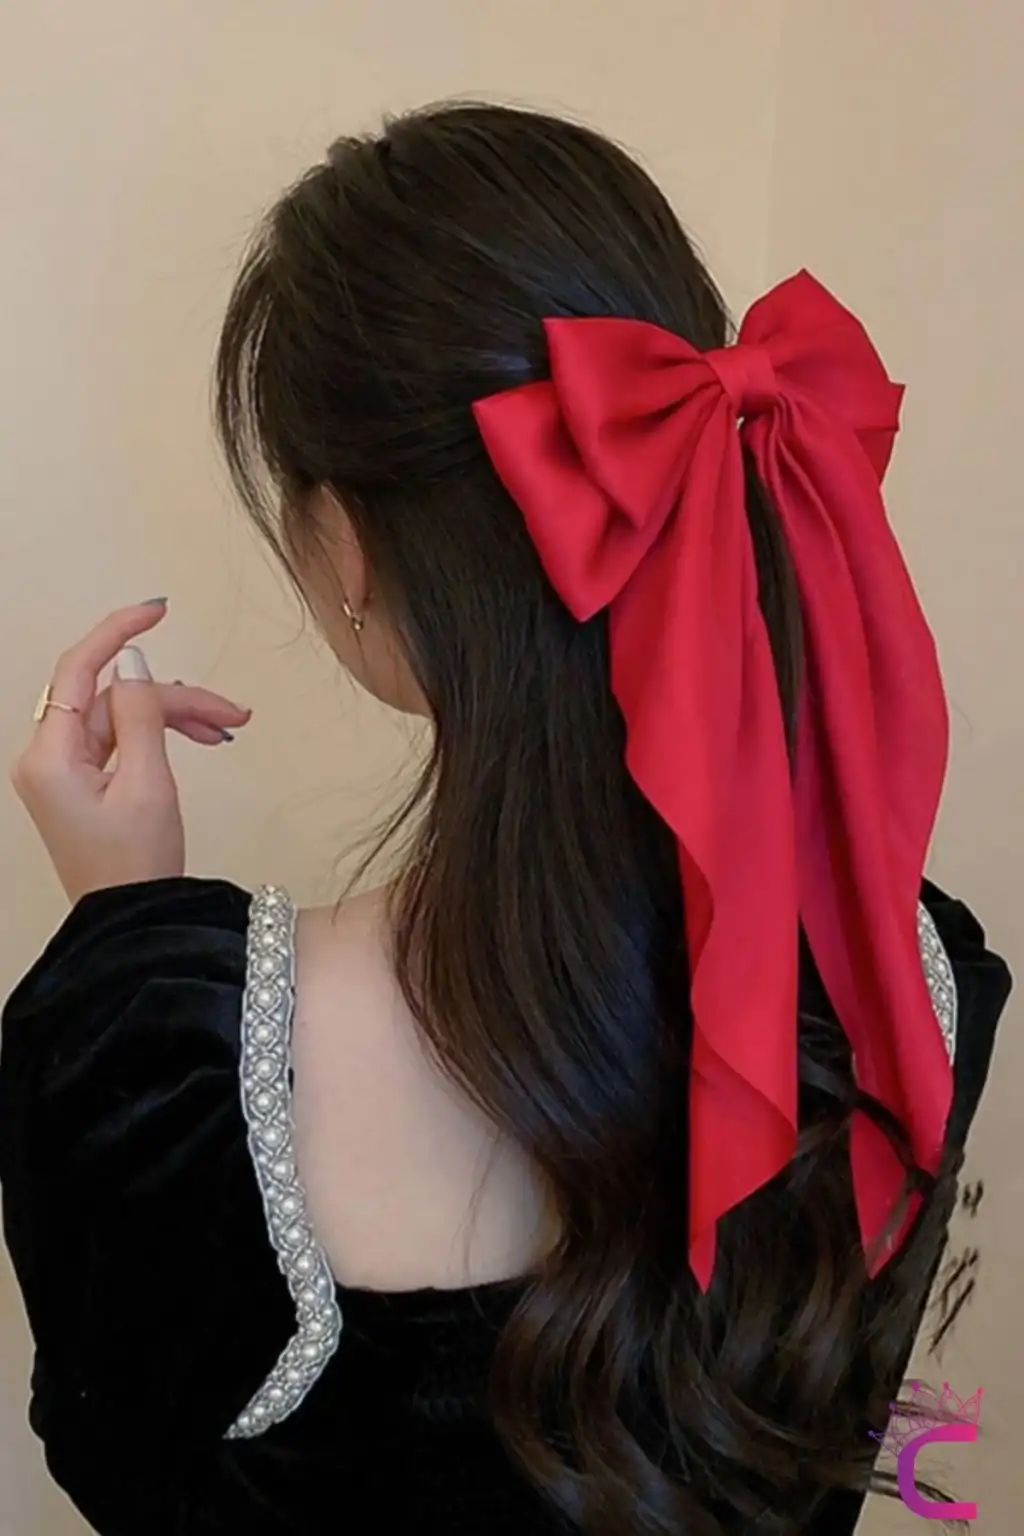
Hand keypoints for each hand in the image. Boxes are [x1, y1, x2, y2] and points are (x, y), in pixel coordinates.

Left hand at [10, 602, 251, 903]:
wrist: (133, 922)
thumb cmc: (136, 866)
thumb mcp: (148, 784)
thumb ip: (141, 714)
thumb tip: (133, 664)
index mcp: (50, 756)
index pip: (78, 669)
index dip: (118, 633)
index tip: (157, 612)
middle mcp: (48, 758)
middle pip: (113, 697)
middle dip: (174, 697)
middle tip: (231, 713)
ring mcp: (65, 771)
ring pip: (125, 716)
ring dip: (176, 716)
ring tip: (228, 730)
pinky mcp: (83, 782)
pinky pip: (124, 740)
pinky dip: (162, 735)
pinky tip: (202, 740)